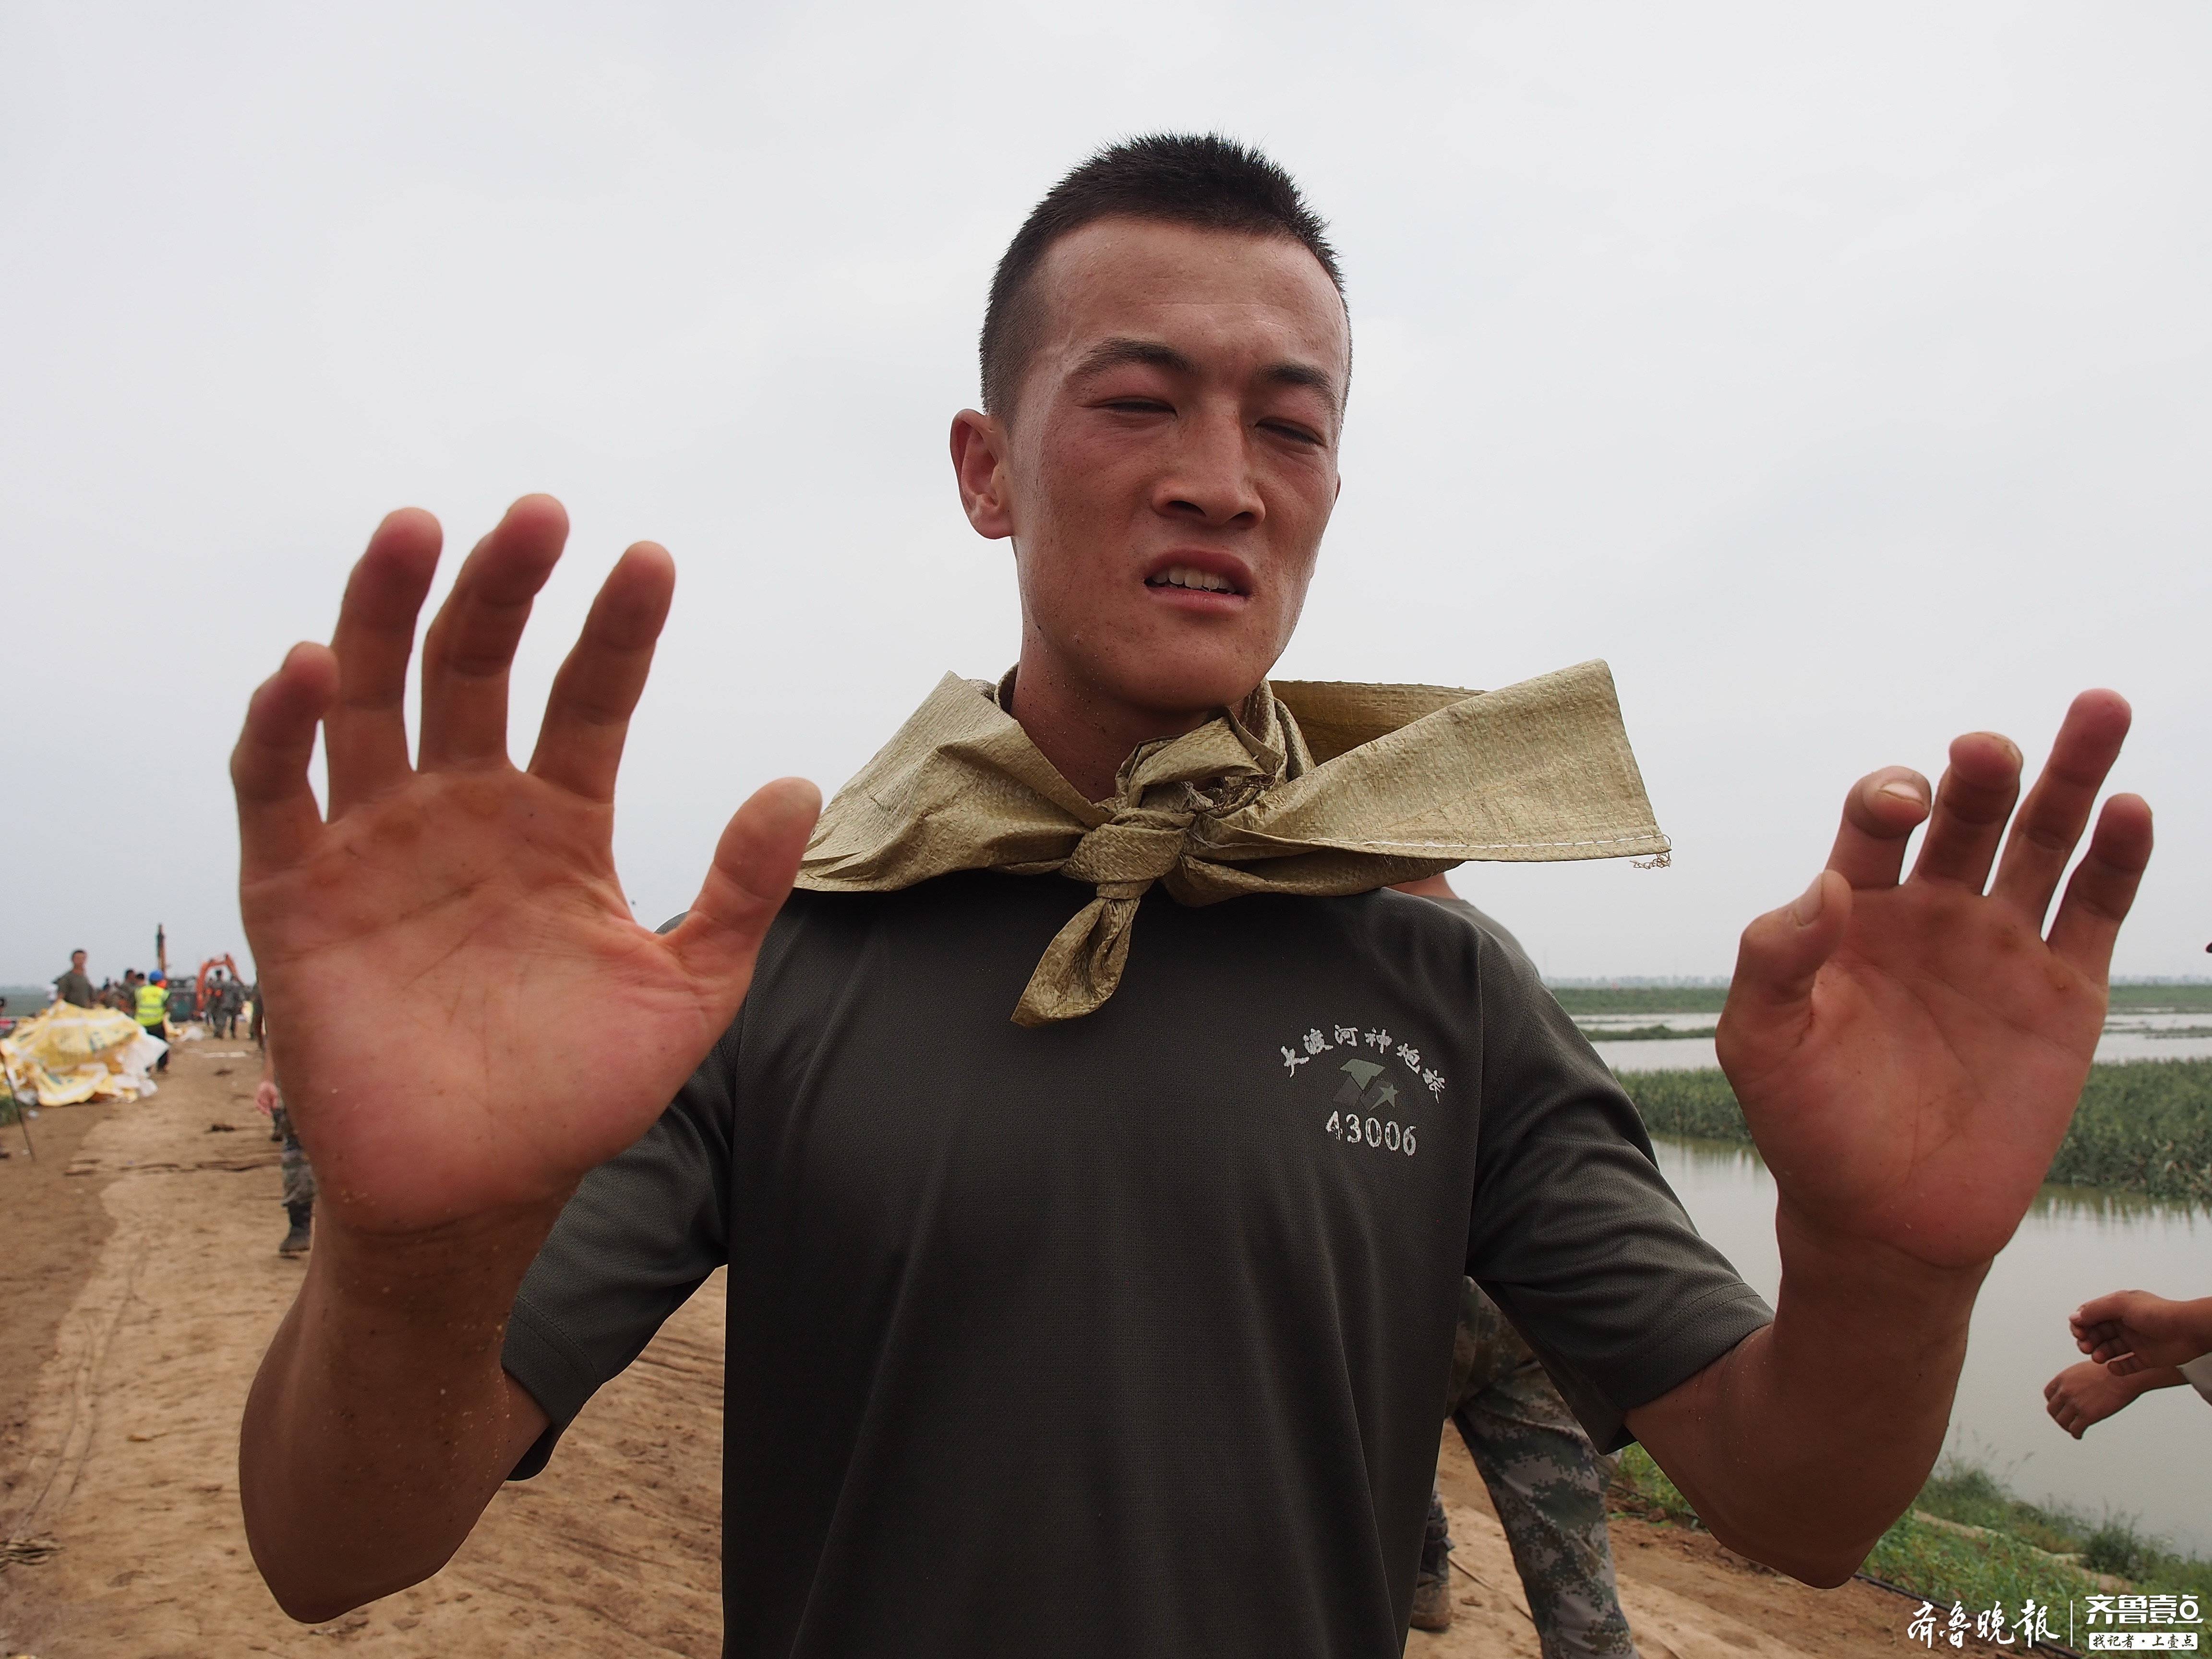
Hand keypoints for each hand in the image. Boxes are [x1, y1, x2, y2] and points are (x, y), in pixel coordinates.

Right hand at [231, 497, 818, 1236]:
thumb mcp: (687, 989)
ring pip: (369, 700)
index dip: (616, 632)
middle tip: (537, 513)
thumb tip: (798, 783)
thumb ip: (741, 891)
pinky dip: (283, 729)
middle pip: (472, 669)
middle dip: (500, 589)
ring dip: (382, 613)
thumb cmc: (581, 1092)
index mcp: (556, 822)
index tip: (652, 562)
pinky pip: (276, 794)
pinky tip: (310, 667)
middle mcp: (464, 811)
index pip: (588, 699)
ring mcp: (378, 844)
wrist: (484, 1190)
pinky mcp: (296, 895)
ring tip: (415, 530)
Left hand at [254, 1080, 277, 1116]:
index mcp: (269, 1104)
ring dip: (262, 1109)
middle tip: (268, 1113)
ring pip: (260, 1108)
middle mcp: (264, 1104)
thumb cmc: (272, 1090)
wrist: (267, 1083)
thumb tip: (275, 1108)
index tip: (271, 1115)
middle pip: (264, 1110)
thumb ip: (275, 1101)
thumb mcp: (275, 1096)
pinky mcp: (257, 1098)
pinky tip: (260, 1106)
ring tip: (264, 1110)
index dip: (269, 1113)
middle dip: (266, 1112)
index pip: (268, 1110)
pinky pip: (256, 1103)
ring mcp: (260, 1101)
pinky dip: (258, 1105)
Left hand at [1715, 692, 2151, 1271]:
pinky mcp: (2065, 993)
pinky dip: (2118, 858)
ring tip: (2100, 709)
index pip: (1875, 822)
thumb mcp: (1759, 1043)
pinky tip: (2130, 810)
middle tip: (1991, 748)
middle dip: (1983, 771)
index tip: (1902, 803)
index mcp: (1854, 910)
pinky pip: (2097, 910)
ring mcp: (2002, 947)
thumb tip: (1825, 885)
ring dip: (2071, 776)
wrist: (1881, 1218)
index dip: (1889, 795)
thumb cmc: (1808, 1125)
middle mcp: (1933, 912)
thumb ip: (1774, 959)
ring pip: (2044, 840)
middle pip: (1968, 813)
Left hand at [2043, 1359, 2155, 1438]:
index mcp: (2063, 1378)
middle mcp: (2065, 1391)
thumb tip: (2075, 1388)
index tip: (2060, 1407)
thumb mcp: (2083, 1370)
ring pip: (2062, 1421)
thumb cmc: (2109, 1370)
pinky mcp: (2087, 1416)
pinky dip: (2076, 1434)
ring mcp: (2075, 1404)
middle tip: (2065, 1421)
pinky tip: (2079, 1435)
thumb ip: (2074, 1380)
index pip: (2049, 1394)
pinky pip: (2075, 1429)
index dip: (2054, 1402)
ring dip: (2067, 1427)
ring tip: (2073, 1429)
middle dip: (2058, 1416)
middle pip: (2053, 1409)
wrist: (2124, 1376)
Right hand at [2070, 1289, 2211, 1372]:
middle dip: (2088, 1340)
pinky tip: (2113, 1368)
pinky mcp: (2146, 1358)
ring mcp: (2135, 1342)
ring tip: (2098, 1358)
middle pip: (2098, 1333)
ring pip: (2109, 1350)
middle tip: (2085, 1347)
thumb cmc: (2158, 1313)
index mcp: (2119, 1308)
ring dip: (2099, 1354)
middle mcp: (2126, 1324)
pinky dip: (2117, 1369)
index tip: (2079, 1333)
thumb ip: (2096, 1310)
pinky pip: (2126, 1366)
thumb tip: (2075, 1317)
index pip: (2092, 1315)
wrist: (2188, 1331)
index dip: (2081, 1324)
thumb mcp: (2121, 1304)